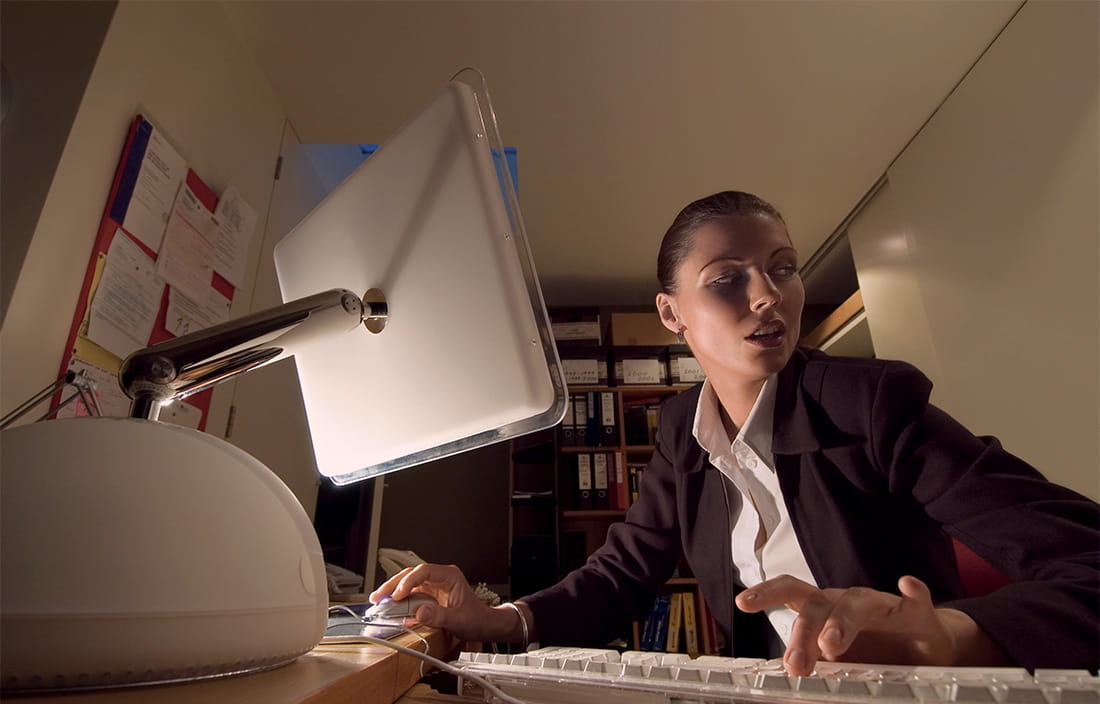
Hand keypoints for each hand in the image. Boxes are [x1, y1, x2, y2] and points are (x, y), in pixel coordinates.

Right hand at [370, 563, 521, 642]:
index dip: (408, 582)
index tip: (398, 595)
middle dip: (394, 584)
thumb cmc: (477, 619)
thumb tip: (419, 613)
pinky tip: (388, 605)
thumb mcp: (459, 620)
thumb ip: (440, 617)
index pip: (424, 571)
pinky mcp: (428, 595)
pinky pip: (410, 593)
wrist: (484, 624)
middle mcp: (440, 577)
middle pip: (411, 574)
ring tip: (378, 599)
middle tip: (379, 596)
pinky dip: (398, 599)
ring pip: (408, 582)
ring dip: (392, 590)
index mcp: (450, 576)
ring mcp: (433, 585)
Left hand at [735, 575, 1007, 675]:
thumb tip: (785, 686)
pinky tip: (908, 586)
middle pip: (818, 605)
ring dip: (842, 622)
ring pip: (857, 604)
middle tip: (795, 666)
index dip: (766, 593)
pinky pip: (917, 600)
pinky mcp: (918, 615)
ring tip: (831, 645)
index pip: (791, 593)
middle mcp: (848, 601)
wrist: (925, 645)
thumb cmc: (875, 650)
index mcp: (825, 609)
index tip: (742, 602)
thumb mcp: (839, 661)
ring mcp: (883, 605)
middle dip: (803, 633)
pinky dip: (914, 592)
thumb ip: (814, 664)